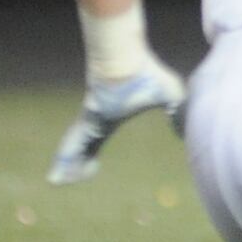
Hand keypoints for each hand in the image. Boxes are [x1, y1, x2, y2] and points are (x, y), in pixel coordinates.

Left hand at [47, 53, 185, 184]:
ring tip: (56, 181)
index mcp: (110, 117)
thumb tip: (187, 130)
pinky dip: (65, 162)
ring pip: (73, 148)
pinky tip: (54, 178)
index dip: (91, 154)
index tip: (90, 166)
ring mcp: (88, 119)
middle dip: (75, 161)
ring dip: (67, 165)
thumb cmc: (148, 73)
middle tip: (68, 177)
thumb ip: (178, 111)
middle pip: (82, 146)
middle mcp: (95, 119)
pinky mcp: (86, 120)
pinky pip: (72, 147)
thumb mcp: (172, 95)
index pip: (97, 140)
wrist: (129, 60)